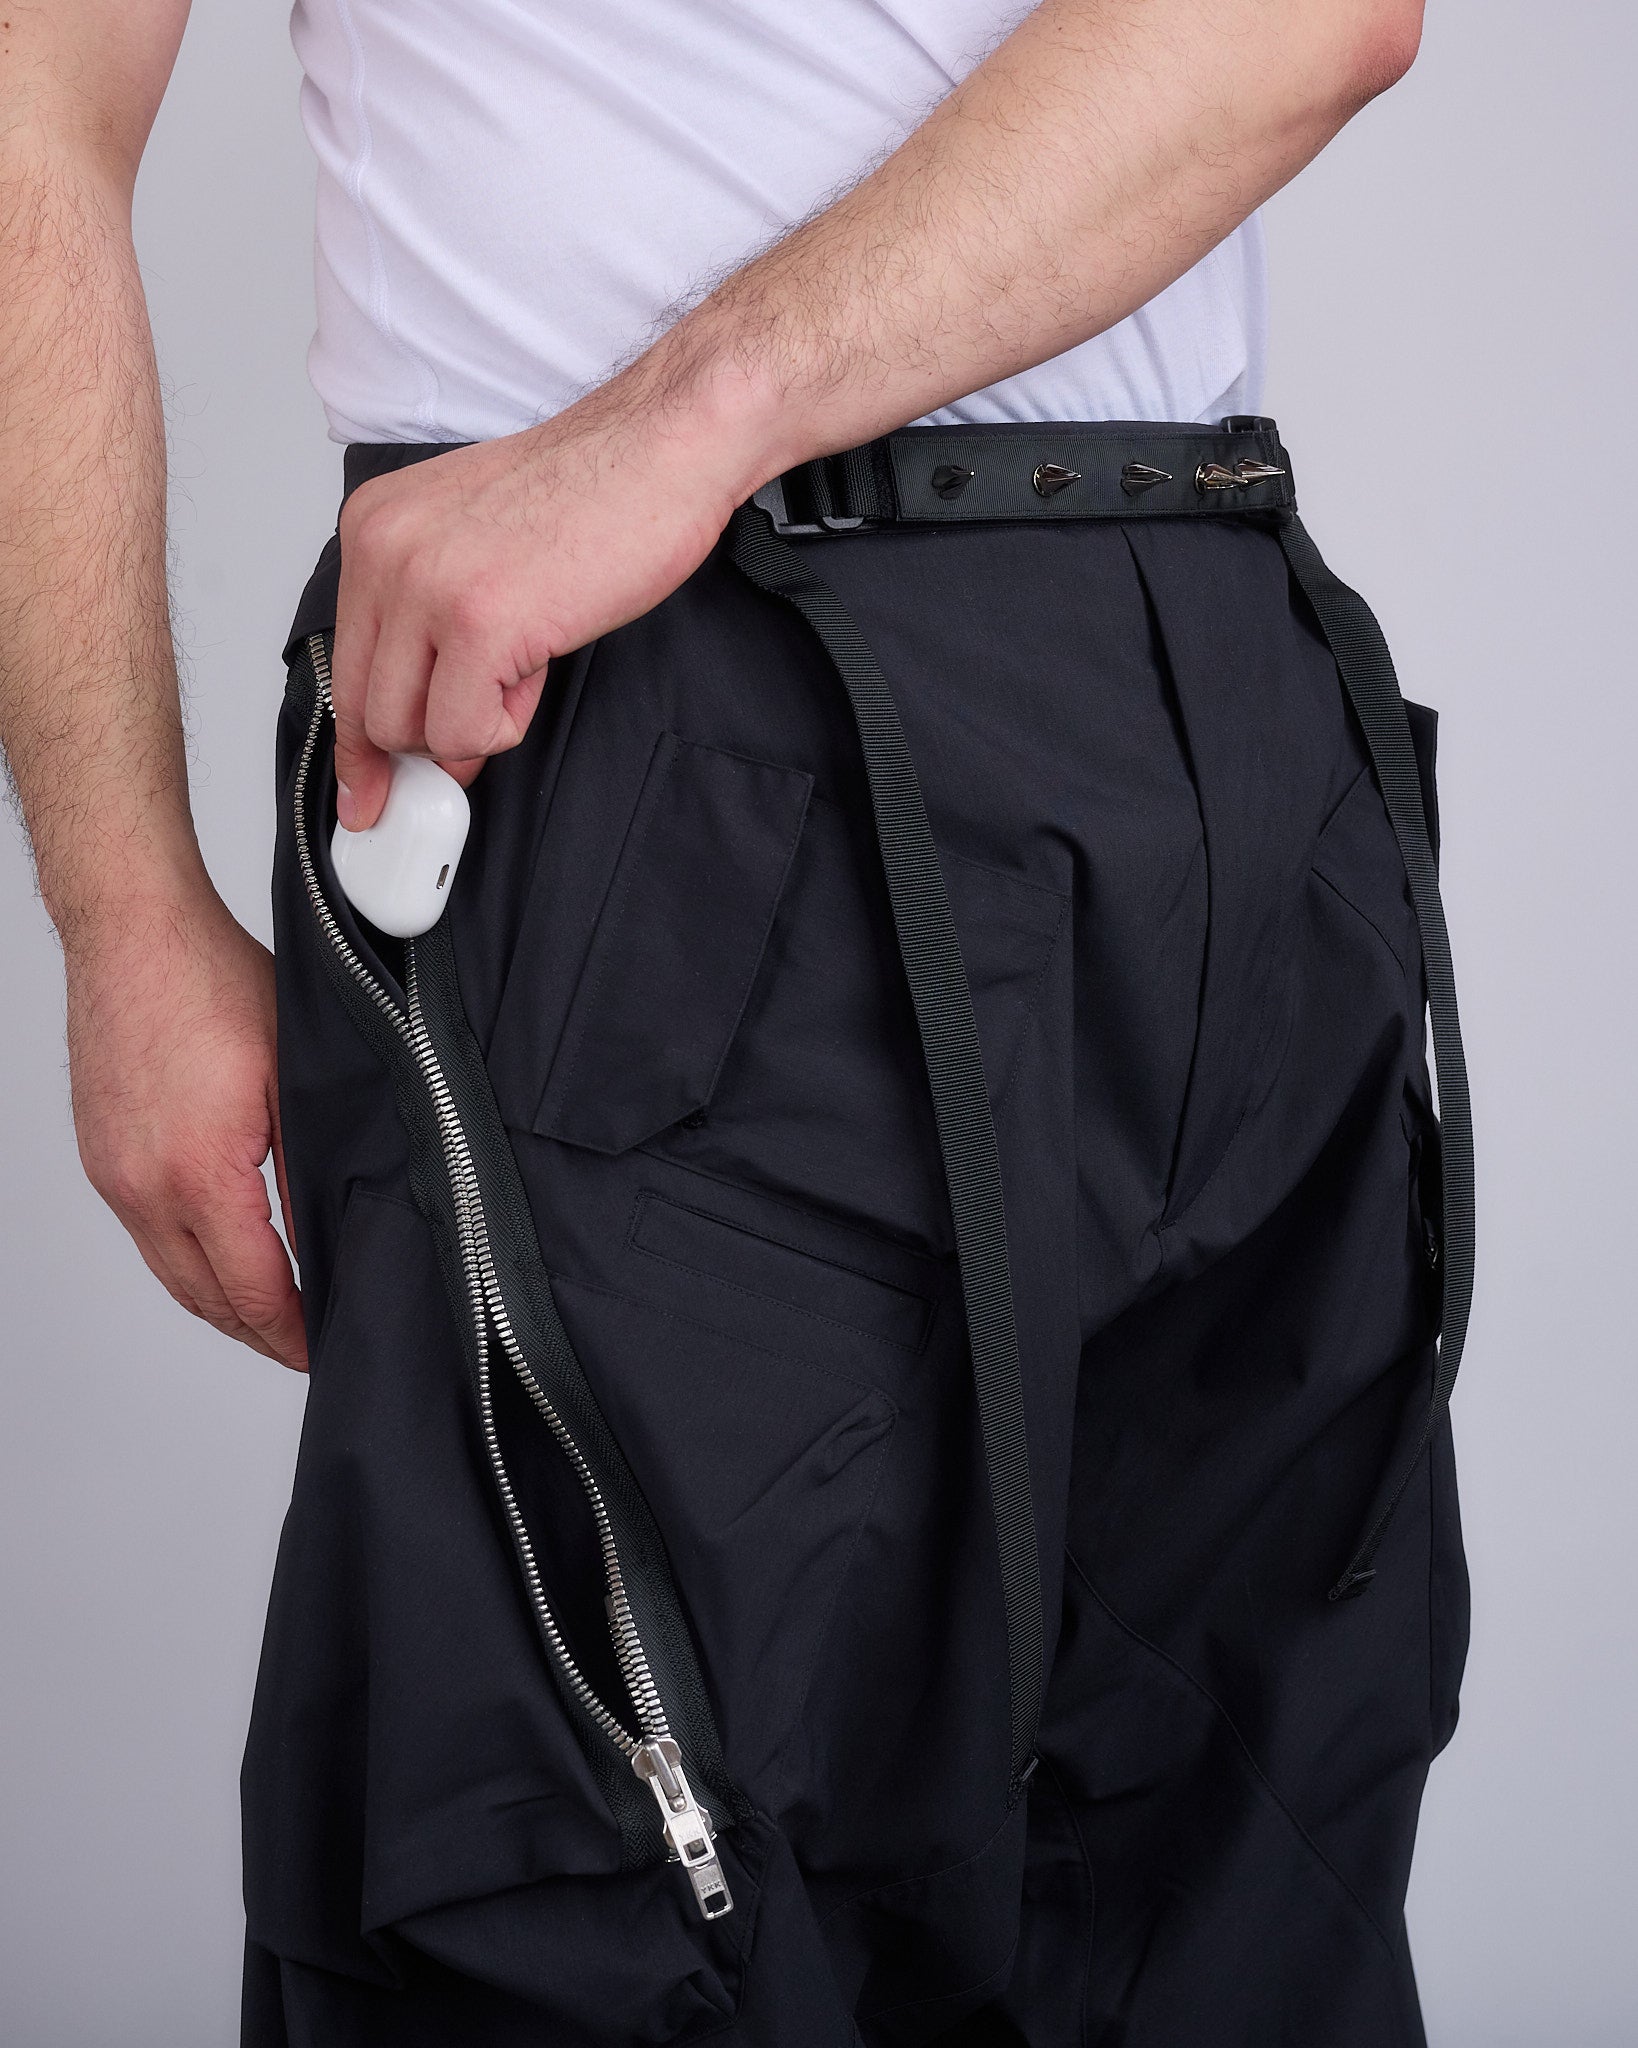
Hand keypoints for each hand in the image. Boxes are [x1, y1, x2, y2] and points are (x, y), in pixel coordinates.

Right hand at [65, 886, 305, 1370]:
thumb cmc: (215, 983)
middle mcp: (142, 1187)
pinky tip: (223, 1258)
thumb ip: (312, 1164)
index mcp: (198, 1175)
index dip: (291, 1331)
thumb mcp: (294, 1077)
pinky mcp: (100, 1158)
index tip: (323, 1350)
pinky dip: (188, 1262)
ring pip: (170, 1273)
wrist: (134, 932)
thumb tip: (338, 1229)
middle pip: (204, 1299)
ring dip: (220, 1303)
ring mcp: (113, 1175)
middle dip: (257, 1333)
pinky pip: (146, 1235)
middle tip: (303, 1348)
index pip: (253, 1288)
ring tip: (270, 1318)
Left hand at [331, 378, 768, 828]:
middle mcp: (384, 551)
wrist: (660, 450)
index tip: (368, 792)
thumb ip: (430, 623)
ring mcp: (426, 586)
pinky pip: (465, 732)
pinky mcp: (477, 624)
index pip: (342, 662)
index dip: (360, 742)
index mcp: (375, 527)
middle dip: (426, 741)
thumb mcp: (474, 542)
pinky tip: (540, 662)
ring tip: (526, 663)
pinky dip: (508, 722)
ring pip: (409, 730)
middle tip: (479, 732)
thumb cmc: (592, 493)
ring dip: (475, 723)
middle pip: (368, 709)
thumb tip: (424, 720)